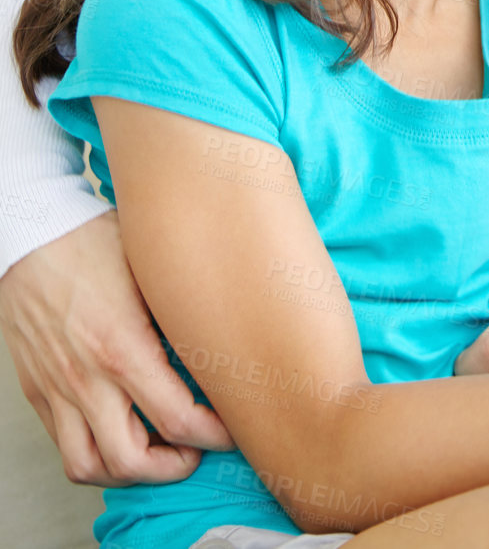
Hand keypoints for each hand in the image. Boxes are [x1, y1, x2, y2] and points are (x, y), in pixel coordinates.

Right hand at [0, 212, 233, 484]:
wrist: (32, 235)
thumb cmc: (97, 243)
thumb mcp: (156, 272)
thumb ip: (188, 313)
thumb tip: (237, 334)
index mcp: (123, 348)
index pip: (177, 419)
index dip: (215, 435)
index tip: (234, 428)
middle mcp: (86, 379)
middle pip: (129, 460)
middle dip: (173, 467)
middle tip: (198, 450)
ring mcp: (57, 389)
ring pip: (87, 466)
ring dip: (128, 472)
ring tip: (159, 454)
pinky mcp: (38, 391)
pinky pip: (63, 445)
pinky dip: (95, 454)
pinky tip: (122, 435)